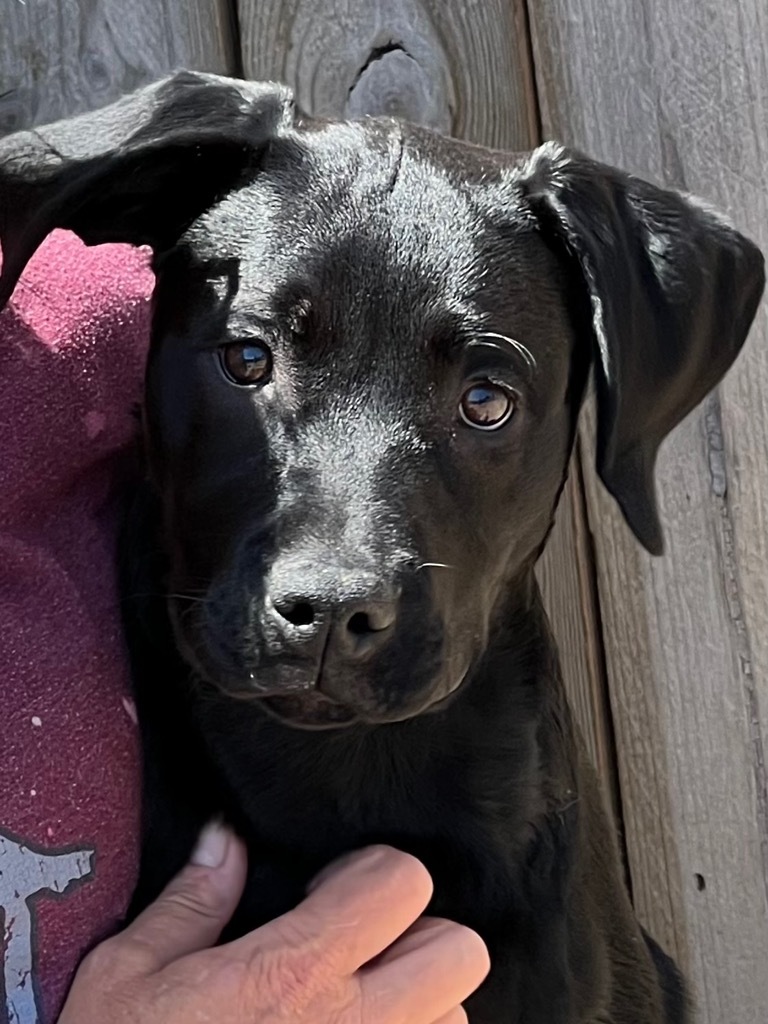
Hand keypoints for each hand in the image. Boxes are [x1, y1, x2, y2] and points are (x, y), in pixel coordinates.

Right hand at [58, 826, 489, 1022]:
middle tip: (360, 947)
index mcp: (293, 972)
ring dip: (419, 1006)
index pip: (402, 882)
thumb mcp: (128, 977)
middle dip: (417, 935)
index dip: (371, 870)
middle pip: (459, 950)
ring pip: (455, 1018)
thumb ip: (190, 901)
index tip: (332, 888)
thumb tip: (226, 839)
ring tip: (354, 1011)